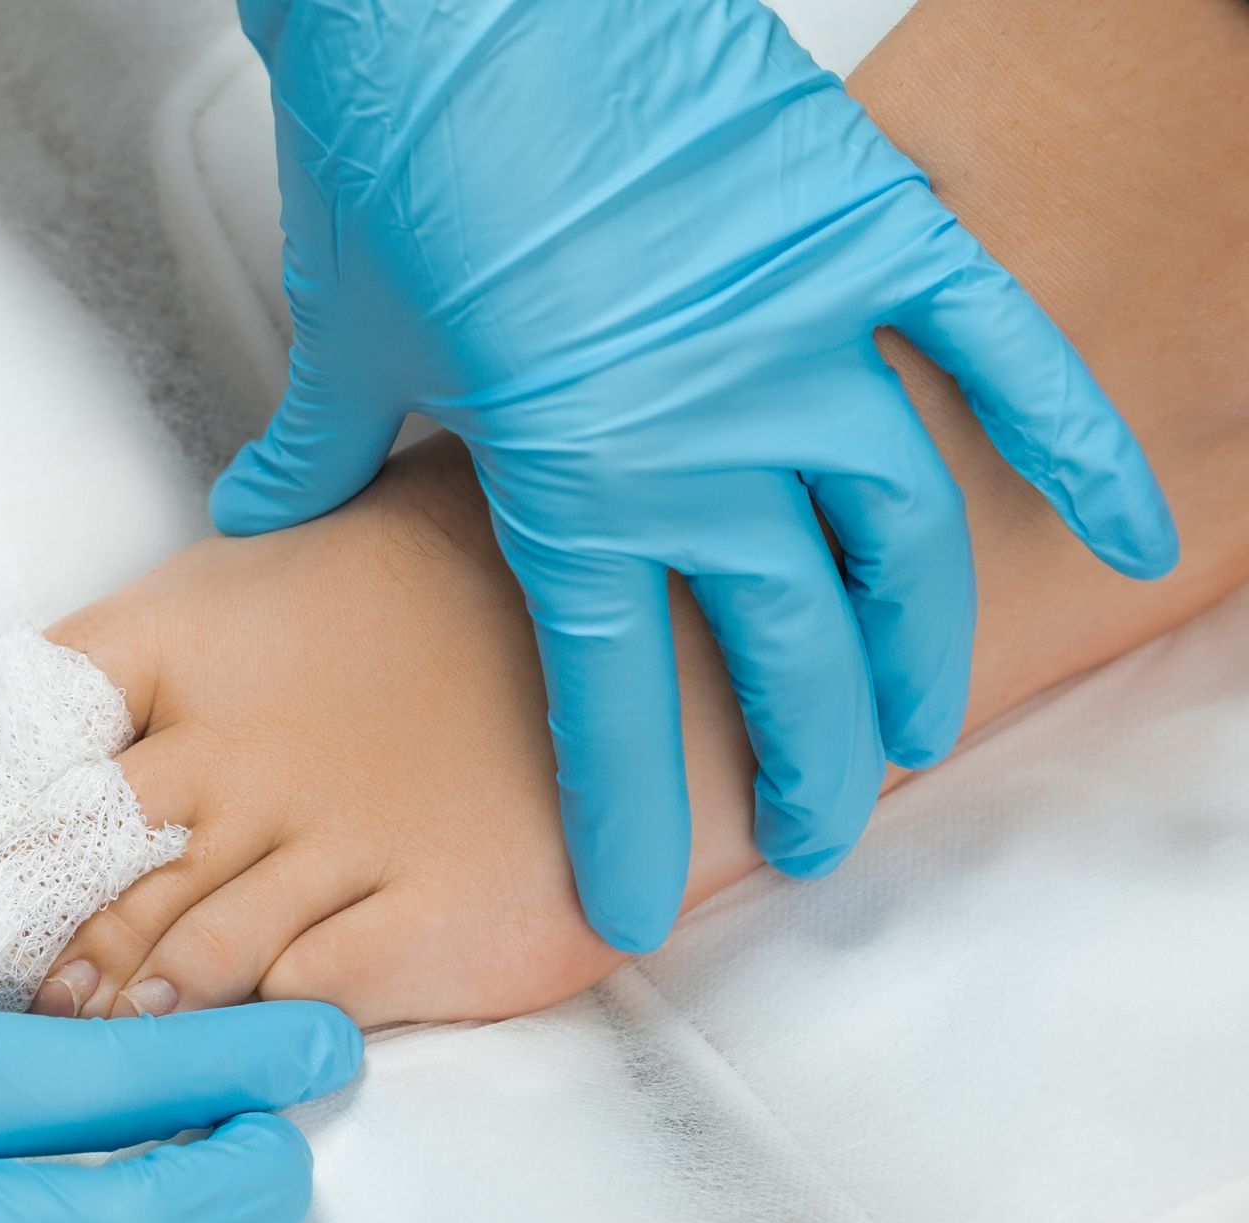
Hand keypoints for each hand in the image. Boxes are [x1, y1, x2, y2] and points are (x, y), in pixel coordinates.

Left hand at [213, 0, 1177, 950]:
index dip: (628, 816)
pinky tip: (1121, 526)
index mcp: (572, 482)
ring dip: (920, 649)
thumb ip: (319, 454)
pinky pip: (997, 350)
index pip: (612, 700)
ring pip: (898, 538)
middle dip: (801, 767)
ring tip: (921, 727)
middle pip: (783, 651)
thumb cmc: (397, 149)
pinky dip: (1072, 435)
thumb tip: (269, 512)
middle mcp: (709, 436)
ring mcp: (805, 335)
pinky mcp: (867, 232)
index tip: (638, 905)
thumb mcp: (346, 332)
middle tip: (812, 836)